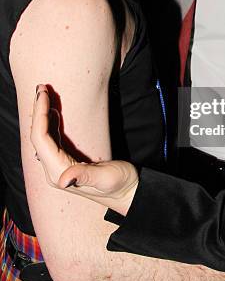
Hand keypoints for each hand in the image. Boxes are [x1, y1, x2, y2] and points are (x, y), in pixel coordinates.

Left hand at [31, 84, 137, 214]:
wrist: (129, 193)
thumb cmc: (121, 185)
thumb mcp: (106, 178)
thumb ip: (86, 177)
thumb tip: (64, 180)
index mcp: (60, 173)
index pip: (41, 139)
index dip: (40, 114)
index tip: (44, 93)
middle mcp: (54, 171)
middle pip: (38, 137)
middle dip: (38, 111)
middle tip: (41, 87)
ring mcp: (59, 167)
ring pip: (43, 137)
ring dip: (43, 115)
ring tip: (45, 95)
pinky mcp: (66, 163)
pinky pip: (52, 141)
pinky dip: (51, 124)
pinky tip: (55, 113)